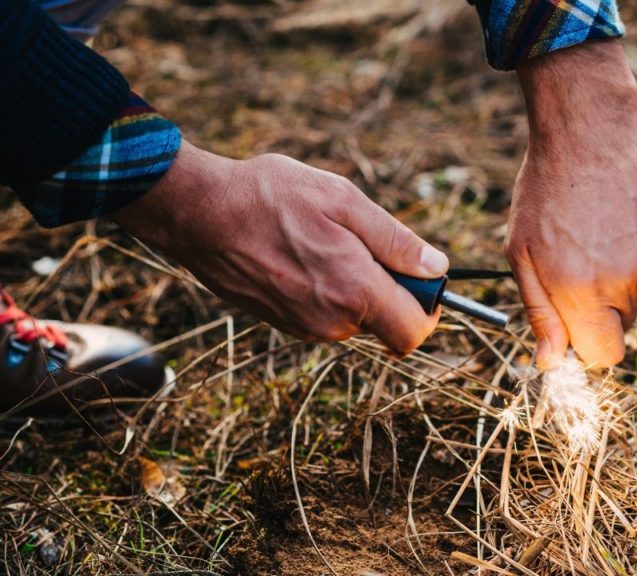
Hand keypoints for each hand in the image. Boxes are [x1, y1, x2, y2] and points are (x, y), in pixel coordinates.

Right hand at [111, 141, 448, 353]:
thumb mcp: (343, 200)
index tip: (422, 278)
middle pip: (388, 324)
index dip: (429, 308)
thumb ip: (396, 240)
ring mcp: (306, 327)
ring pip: (357, 317)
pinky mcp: (285, 324)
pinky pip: (328, 314)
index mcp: (355, 291)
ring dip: (358, 285)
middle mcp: (332, 322)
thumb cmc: (270, 197)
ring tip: (325, 240)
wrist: (199, 214)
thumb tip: (436, 268)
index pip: (415, 332)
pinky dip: (330, 289)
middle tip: (366, 243)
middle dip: (393, 291)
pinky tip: (304, 253)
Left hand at [508, 40, 636, 368]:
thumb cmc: (544, 190)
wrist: (589, 130)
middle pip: (619, 329)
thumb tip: (550, 362)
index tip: (569, 326)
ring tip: (591, 238)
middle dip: (596, 314)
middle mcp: (625, 282)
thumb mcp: (521, 254)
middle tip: (572, 268)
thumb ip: (540, 313)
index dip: (585, 348)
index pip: (603, 357)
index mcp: (583, 291)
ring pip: (636, 299)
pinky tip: (611, 223)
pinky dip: (632, 258)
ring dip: (615, 284)